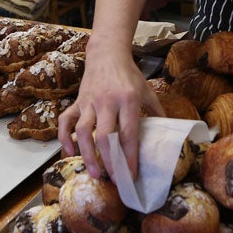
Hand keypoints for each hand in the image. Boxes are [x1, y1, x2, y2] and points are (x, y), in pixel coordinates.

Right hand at [57, 40, 162, 179]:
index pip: (128, 133)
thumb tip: (167, 135)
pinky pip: (66, 121)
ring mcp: (89, 102)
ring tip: (94, 173)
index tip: (132, 175)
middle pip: (105, 136)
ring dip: (87, 155)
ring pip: (83, 131)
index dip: (129, 156)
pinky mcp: (77, 102)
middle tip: (114, 179)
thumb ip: (157, 113)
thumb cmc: (130, 75)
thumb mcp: (147, 91)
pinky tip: (70, 153)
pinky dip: (65, 138)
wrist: (107, 53)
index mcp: (128, 100)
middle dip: (109, 161)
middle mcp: (107, 102)